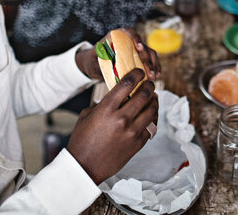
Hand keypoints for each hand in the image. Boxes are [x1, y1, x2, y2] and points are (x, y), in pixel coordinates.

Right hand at [67, 69, 157, 183]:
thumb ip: (103, 103)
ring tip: (152, 97)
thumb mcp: (87, 115)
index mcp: (107, 109)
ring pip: (152, 109)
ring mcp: (132, 132)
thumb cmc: (82, 140)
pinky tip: (151, 113)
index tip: (140, 72)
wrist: (84, 166)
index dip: (137, 74)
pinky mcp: (138, 143)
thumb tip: (117, 96)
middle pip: (144, 94)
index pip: (127, 83)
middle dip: (149, 86)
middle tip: (149, 84)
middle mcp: (121, 118)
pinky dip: (153, 117)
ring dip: (154, 101)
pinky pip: (152, 126)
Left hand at [75, 29, 160, 79]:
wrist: (94, 65)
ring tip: (154, 76)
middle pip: (142, 45)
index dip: (135, 37)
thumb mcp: (93, 59)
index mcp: (116, 36)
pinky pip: (151, 61)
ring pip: (150, 53)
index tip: (138, 46)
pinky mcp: (140, 58)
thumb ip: (101, 60)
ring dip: (154, 64)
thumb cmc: (92, 61)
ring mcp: (136, 50)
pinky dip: (155, 68)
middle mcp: (128, 41)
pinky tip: (156, 76)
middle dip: (147, 58)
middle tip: (148, 71)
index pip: (128, 32)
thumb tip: (109, 63)